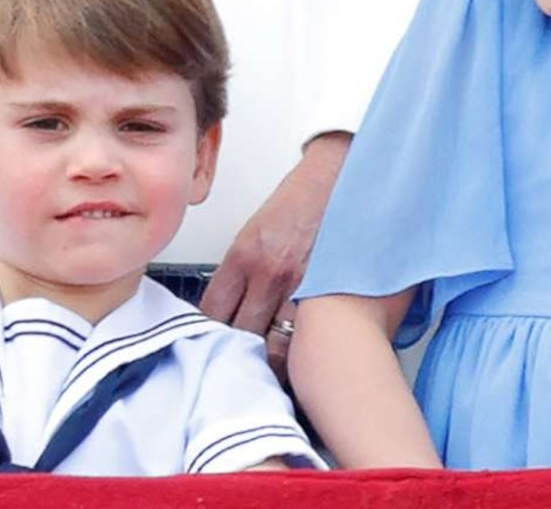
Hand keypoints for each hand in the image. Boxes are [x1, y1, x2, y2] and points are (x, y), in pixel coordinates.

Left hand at [202, 134, 349, 372]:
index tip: (209, 354)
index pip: (212, 315)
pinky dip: (304, 353)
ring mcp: (302, 282)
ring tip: (271, 380)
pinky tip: (305, 364)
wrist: (342, 170)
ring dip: (272, 364)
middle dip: (238, 360)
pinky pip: (310, 335)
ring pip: (277, 346)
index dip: (208, 340)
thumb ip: (242, 274)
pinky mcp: (331, 286)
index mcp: (242, 256)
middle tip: (238, 377)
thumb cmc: (301, 200)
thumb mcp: (255, 232)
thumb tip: (233, 315)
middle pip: (241, 337)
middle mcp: (268, 272)